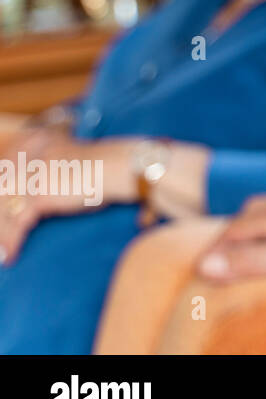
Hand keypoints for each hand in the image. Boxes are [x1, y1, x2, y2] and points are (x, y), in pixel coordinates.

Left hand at [0, 130, 131, 264]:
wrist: (121, 169)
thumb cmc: (105, 171)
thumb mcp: (71, 163)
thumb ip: (50, 172)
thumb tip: (37, 199)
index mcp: (36, 143)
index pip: (6, 171)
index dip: (2, 196)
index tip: (3, 213)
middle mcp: (30, 155)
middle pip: (2, 190)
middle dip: (0, 214)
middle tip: (0, 237)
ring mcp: (33, 174)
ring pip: (3, 208)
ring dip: (1, 231)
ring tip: (0, 252)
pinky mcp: (40, 194)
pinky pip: (17, 222)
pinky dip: (11, 241)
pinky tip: (10, 255)